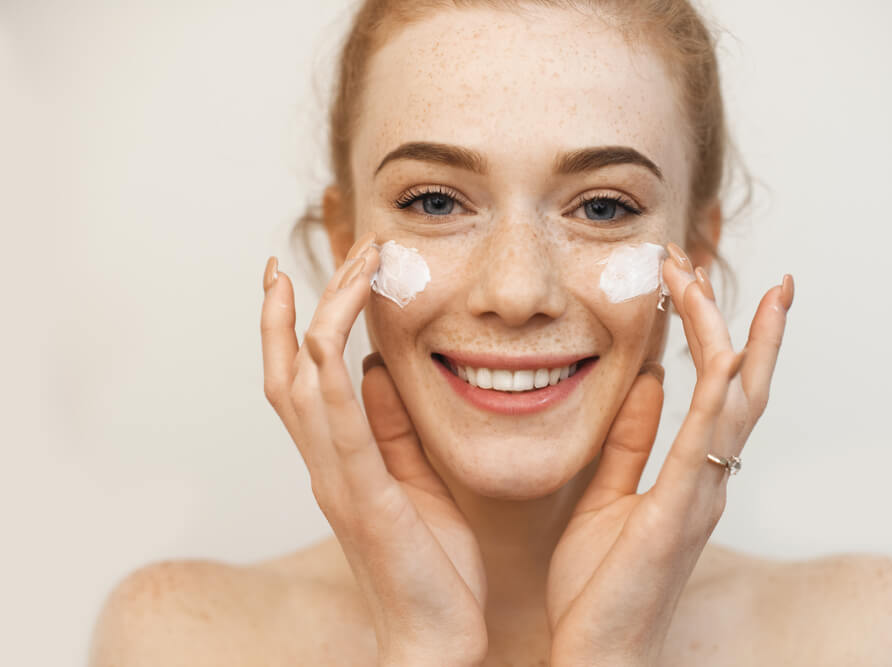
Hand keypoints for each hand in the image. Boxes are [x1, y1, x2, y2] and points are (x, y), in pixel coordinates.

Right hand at [259, 235, 487, 666]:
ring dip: (316, 319)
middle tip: (285, 263)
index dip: (287, 331)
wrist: (437, 640)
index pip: (300, 384)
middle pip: (283, 375)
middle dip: (285, 314)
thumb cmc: (435, 568)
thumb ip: (392, 430)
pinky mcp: (364, 496)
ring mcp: (338, 480)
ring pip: (302, 386)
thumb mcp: (417, 482)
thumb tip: (377, 368)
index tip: (296, 279)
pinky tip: (336, 331)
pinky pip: (338, 423)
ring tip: (341, 268)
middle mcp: (326, 466)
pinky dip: (330, 371)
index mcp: (340, 464)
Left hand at [547, 243, 793, 665]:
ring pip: (735, 403)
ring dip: (730, 338)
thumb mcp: (610, 497)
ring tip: (718, 283)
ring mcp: (700, 496)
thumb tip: (651, 379)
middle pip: (739, 383)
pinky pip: (704, 447)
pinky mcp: (676, 516)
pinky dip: (718, 400)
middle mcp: (708, 478)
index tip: (692, 279)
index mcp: (689, 473)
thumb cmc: (599, 586)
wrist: (597, 655)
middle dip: (730, 318)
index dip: (714, 332)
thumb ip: (633, 441)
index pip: (717, 389)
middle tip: (701, 259)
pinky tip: (726, 359)